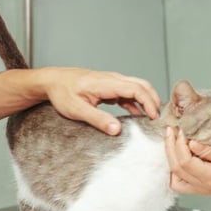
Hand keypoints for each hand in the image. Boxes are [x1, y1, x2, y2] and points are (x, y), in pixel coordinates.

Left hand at [43, 68, 161, 134]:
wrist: (52, 81)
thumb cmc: (62, 93)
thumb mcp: (77, 110)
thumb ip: (98, 119)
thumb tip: (117, 130)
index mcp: (107, 83)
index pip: (136, 89)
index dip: (149, 102)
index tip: (154, 117)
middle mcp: (113, 79)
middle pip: (142, 85)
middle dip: (154, 100)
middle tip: (159, 118)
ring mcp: (112, 82)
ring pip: (137, 87)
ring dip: (147, 100)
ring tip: (152, 118)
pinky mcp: (110, 87)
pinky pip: (129, 92)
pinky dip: (137, 102)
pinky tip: (138, 115)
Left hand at [164, 127, 210, 197]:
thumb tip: (193, 143)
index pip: (185, 162)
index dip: (179, 144)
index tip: (182, 130)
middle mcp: (203, 186)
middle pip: (176, 168)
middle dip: (170, 147)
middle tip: (172, 130)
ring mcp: (201, 189)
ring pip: (175, 177)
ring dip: (171, 158)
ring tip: (173, 142)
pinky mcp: (202, 188)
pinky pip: (181, 183)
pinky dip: (175, 170)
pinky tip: (179, 156)